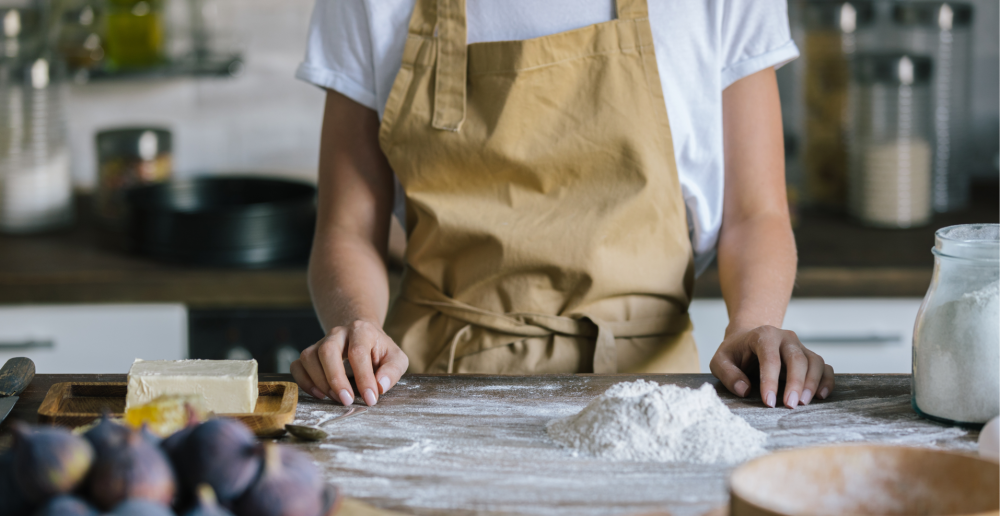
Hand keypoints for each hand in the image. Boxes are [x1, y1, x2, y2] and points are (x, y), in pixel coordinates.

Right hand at [290, 320, 408, 406]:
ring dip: (320, 382)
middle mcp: (338, 333)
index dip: (364, 378)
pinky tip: (319, 394)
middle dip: (336, 379)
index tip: (371, 398)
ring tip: (336, 398)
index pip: (358, 353)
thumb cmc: (380, 351)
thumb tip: (380, 387)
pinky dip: (304, 382)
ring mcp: (321, 342)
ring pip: (309, 357)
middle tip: (347, 400)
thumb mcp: (396, 358)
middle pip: (327, 351)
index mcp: (361, 330)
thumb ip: (392, 371)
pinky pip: (297, 365)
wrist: (362, 336)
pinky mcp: (310, 353)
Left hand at [709, 325, 833, 407]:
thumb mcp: (720, 361)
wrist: (748, 339)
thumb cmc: (735, 353)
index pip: (770, 358)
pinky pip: (824, 367)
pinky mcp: (809, 357)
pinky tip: (820, 396)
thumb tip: (744, 390)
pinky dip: (827, 380)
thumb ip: (728, 374)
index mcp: (763, 335)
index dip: (770, 380)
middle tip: (790, 405)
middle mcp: (786, 338)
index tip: (768, 402)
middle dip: (795, 383)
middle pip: (797, 358)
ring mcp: (800, 346)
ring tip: (803, 403)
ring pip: (814, 361)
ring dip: (812, 383)